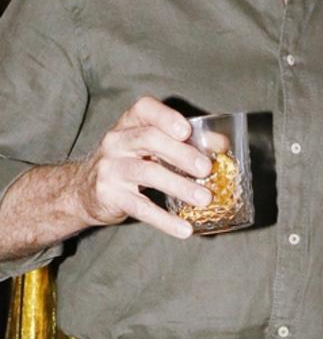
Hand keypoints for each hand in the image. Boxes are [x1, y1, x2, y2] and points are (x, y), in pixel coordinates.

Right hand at [72, 96, 212, 238]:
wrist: (84, 190)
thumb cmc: (130, 161)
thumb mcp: (150, 146)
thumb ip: (183, 141)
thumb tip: (222, 146)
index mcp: (130, 123)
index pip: (144, 109)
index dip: (166, 117)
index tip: (187, 130)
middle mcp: (117, 141)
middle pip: (149, 139)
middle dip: (181, 153)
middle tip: (206, 169)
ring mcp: (111, 168)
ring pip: (147, 173)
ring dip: (179, 186)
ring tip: (204, 199)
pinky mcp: (110, 196)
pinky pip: (140, 208)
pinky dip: (164, 220)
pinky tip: (184, 229)